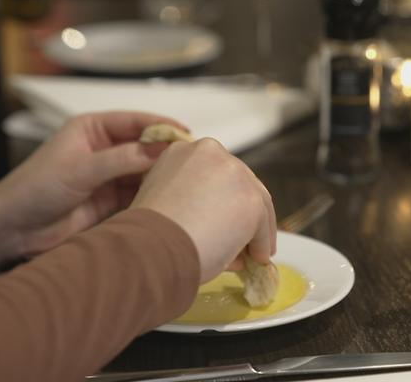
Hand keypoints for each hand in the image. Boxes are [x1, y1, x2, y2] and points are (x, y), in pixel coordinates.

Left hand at [0, 112, 186, 267]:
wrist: (12, 229)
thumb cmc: (36, 188)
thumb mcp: (81, 169)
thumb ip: (123, 159)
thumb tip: (162, 147)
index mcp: (92, 129)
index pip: (135, 121)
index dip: (161, 125)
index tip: (186, 133)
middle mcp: (103, 149)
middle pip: (143, 145)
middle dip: (166, 151)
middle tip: (193, 160)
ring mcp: (108, 175)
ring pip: (144, 170)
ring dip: (161, 175)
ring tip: (186, 180)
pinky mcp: (110, 201)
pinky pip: (138, 193)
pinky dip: (152, 195)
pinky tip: (169, 198)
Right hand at [130, 138, 275, 282]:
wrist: (150, 249)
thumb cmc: (147, 236)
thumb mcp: (164, 203)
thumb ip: (192, 203)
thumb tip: (222, 231)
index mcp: (183, 151)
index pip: (215, 173)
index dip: (222, 199)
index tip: (225, 219)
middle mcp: (211, 152)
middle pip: (241, 182)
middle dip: (242, 211)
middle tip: (247, 237)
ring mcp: (234, 173)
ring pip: (256, 202)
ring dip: (256, 229)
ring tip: (253, 253)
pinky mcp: (251, 199)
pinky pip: (263, 225)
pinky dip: (262, 244)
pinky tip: (255, 260)